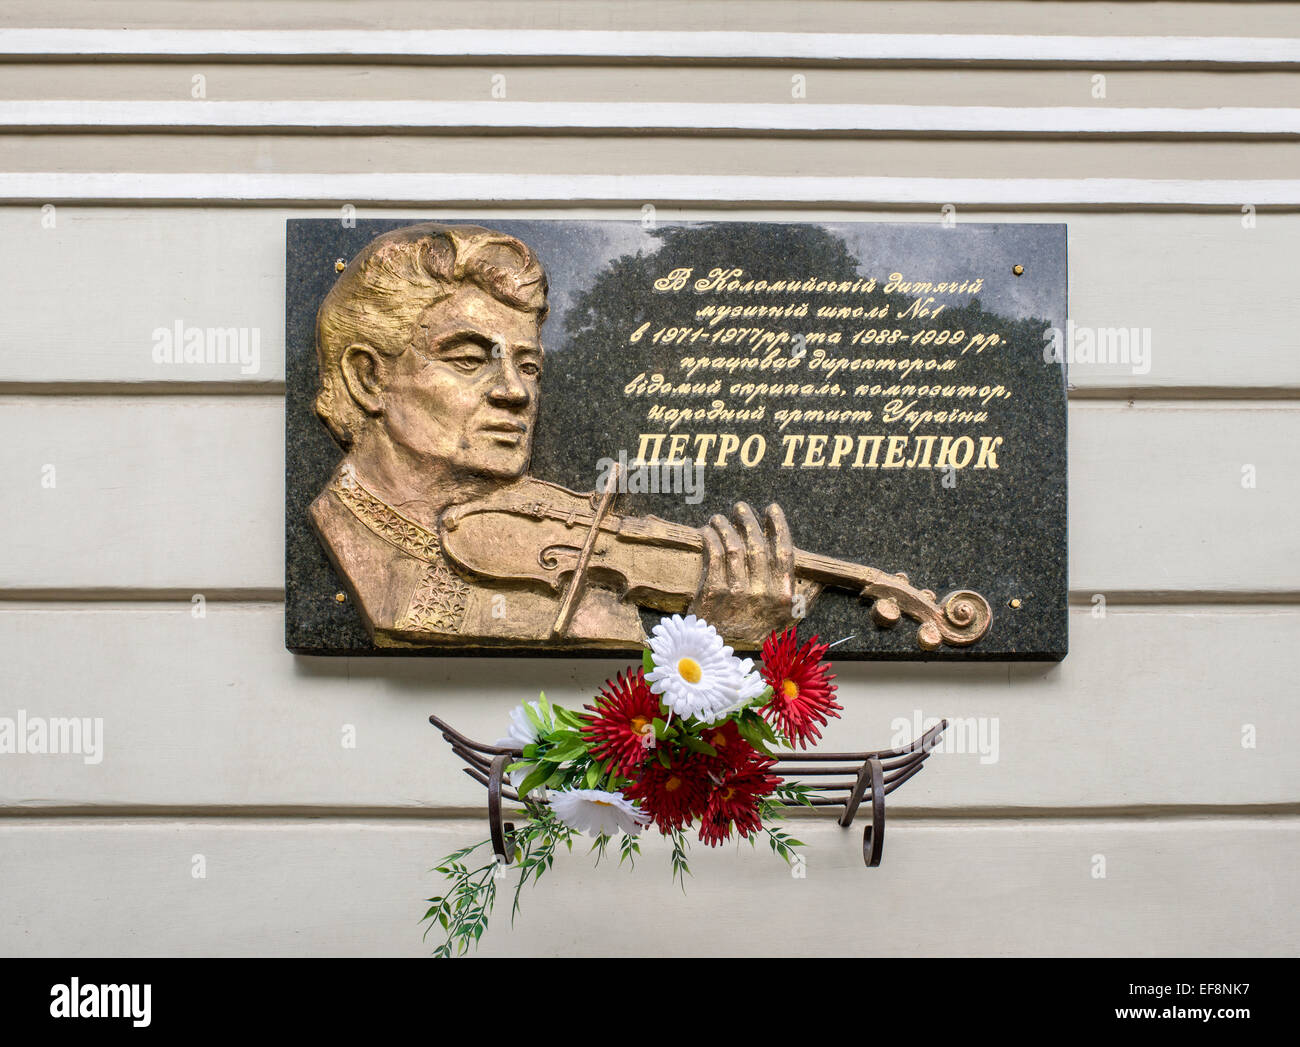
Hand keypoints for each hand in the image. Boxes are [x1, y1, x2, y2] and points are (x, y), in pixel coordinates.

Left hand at [689, 501, 798, 646]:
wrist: (717, 657)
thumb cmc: (747, 636)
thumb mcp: (779, 622)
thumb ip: (792, 600)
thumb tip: (811, 581)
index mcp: (783, 597)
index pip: (784, 553)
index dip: (778, 526)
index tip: (772, 509)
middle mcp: (763, 593)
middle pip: (757, 545)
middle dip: (748, 521)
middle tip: (741, 508)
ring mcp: (738, 592)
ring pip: (734, 547)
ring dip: (726, 526)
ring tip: (719, 518)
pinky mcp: (714, 592)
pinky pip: (715, 555)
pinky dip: (711, 538)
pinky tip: (707, 532)